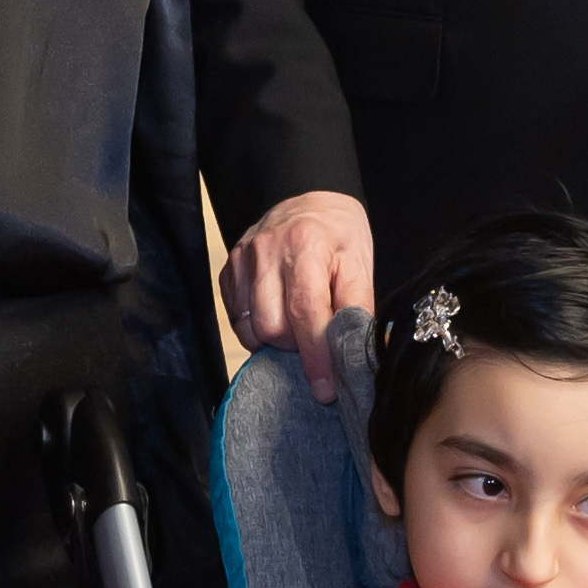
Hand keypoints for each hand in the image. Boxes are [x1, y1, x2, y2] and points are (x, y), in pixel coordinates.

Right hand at [221, 191, 373, 401]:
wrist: (309, 199)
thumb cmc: (339, 234)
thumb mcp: (360, 264)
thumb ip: (357, 309)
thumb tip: (358, 354)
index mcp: (305, 246)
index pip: (306, 312)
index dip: (316, 356)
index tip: (325, 389)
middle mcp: (266, 252)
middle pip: (272, 327)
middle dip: (296, 346)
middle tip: (316, 337)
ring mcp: (241, 260)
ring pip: (250, 328)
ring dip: (275, 340)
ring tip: (297, 325)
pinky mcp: (227, 270)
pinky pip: (236, 319)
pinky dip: (256, 329)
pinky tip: (276, 315)